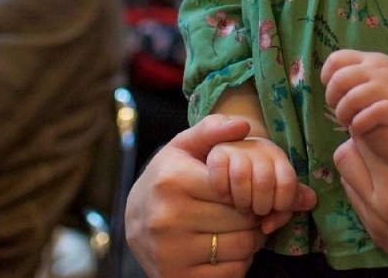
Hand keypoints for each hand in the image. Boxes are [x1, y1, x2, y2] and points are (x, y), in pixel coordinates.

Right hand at [124, 115, 315, 277]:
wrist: (133, 220)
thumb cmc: (167, 178)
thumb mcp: (183, 147)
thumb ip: (212, 130)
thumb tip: (243, 125)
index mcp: (173, 181)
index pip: (236, 187)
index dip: (248, 189)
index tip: (243, 189)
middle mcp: (168, 218)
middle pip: (242, 219)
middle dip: (254, 215)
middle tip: (250, 211)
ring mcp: (171, 252)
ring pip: (241, 247)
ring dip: (252, 240)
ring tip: (242, 229)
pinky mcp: (177, 277)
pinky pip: (231, 273)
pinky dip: (238, 262)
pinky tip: (227, 249)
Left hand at [322, 49, 387, 135]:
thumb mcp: (377, 71)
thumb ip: (355, 73)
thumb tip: (329, 86)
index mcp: (370, 59)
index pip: (337, 59)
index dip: (327, 77)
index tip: (335, 91)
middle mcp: (378, 69)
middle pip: (339, 80)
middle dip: (333, 99)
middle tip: (340, 110)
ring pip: (350, 99)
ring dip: (344, 115)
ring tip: (350, 122)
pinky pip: (367, 117)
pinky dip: (358, 125)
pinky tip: (362, 128)